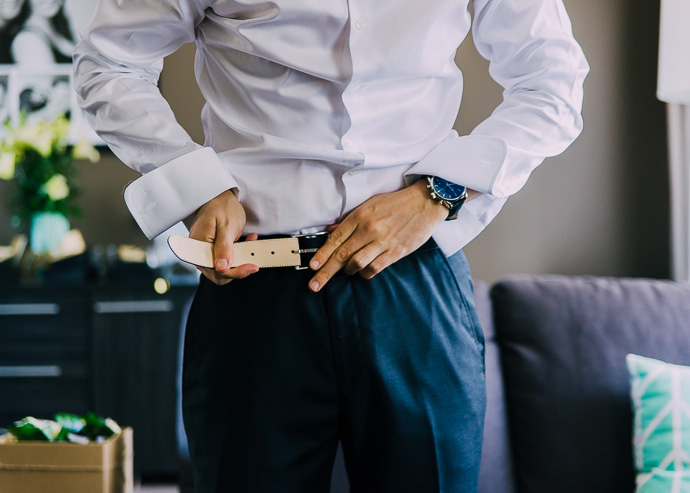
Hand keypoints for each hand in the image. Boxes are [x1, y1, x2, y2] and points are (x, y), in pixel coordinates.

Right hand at [188, 189, 258, 285]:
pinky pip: (227, 260)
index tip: (251, 267)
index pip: (214, 270)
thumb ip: (224, 247)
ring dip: (240, 261)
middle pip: (219, 273)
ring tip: (250, 244)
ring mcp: (207, 253)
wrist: (220, 197)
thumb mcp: (226, 226)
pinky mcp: (215, 251)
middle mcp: (200, 253)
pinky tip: (248, 241)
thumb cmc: (221, 207)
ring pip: (224, 269)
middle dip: (239, 269)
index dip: (234, 272)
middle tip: (254, 262)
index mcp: (198, 247)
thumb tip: (221, 268)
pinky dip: (240, 255)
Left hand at [308, 179, 448, 291]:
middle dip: (326, 272)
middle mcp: (369, 229)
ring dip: (347, 271)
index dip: (322, 254)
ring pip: (357, 263)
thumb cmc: (397, 203)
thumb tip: (331, 230)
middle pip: (342, 255)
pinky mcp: (396, 252)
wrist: (425, 203)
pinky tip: (362, 272)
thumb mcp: (370, 204)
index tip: (312, 266)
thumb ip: (350, 219)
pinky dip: (365, 273)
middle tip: (314, 285)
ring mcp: (383, 242)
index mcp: (360, 216)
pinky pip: (374, 268)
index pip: (336, 238)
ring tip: (345, 272)